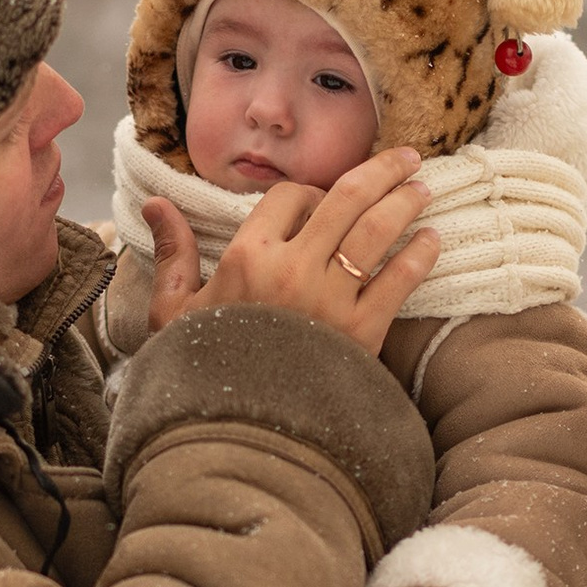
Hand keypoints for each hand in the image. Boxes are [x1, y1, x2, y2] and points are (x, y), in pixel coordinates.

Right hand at [148, 147, 441, 353]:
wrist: (239, 428)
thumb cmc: (203, 367)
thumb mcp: (174, 309)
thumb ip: (173, 252)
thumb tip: (155, 203)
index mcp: (247, 255)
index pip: (291, 195)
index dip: (310, 191)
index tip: (321, 201)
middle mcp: (293, 268)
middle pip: (346, 198)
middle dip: (381, 171)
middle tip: (408, 158)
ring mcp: (331, 299)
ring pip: (378, 230)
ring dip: (406, 201)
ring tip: (423, 187)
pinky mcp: (362, 333)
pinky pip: (399, 280)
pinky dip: (419, 255)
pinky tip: (431, 239)